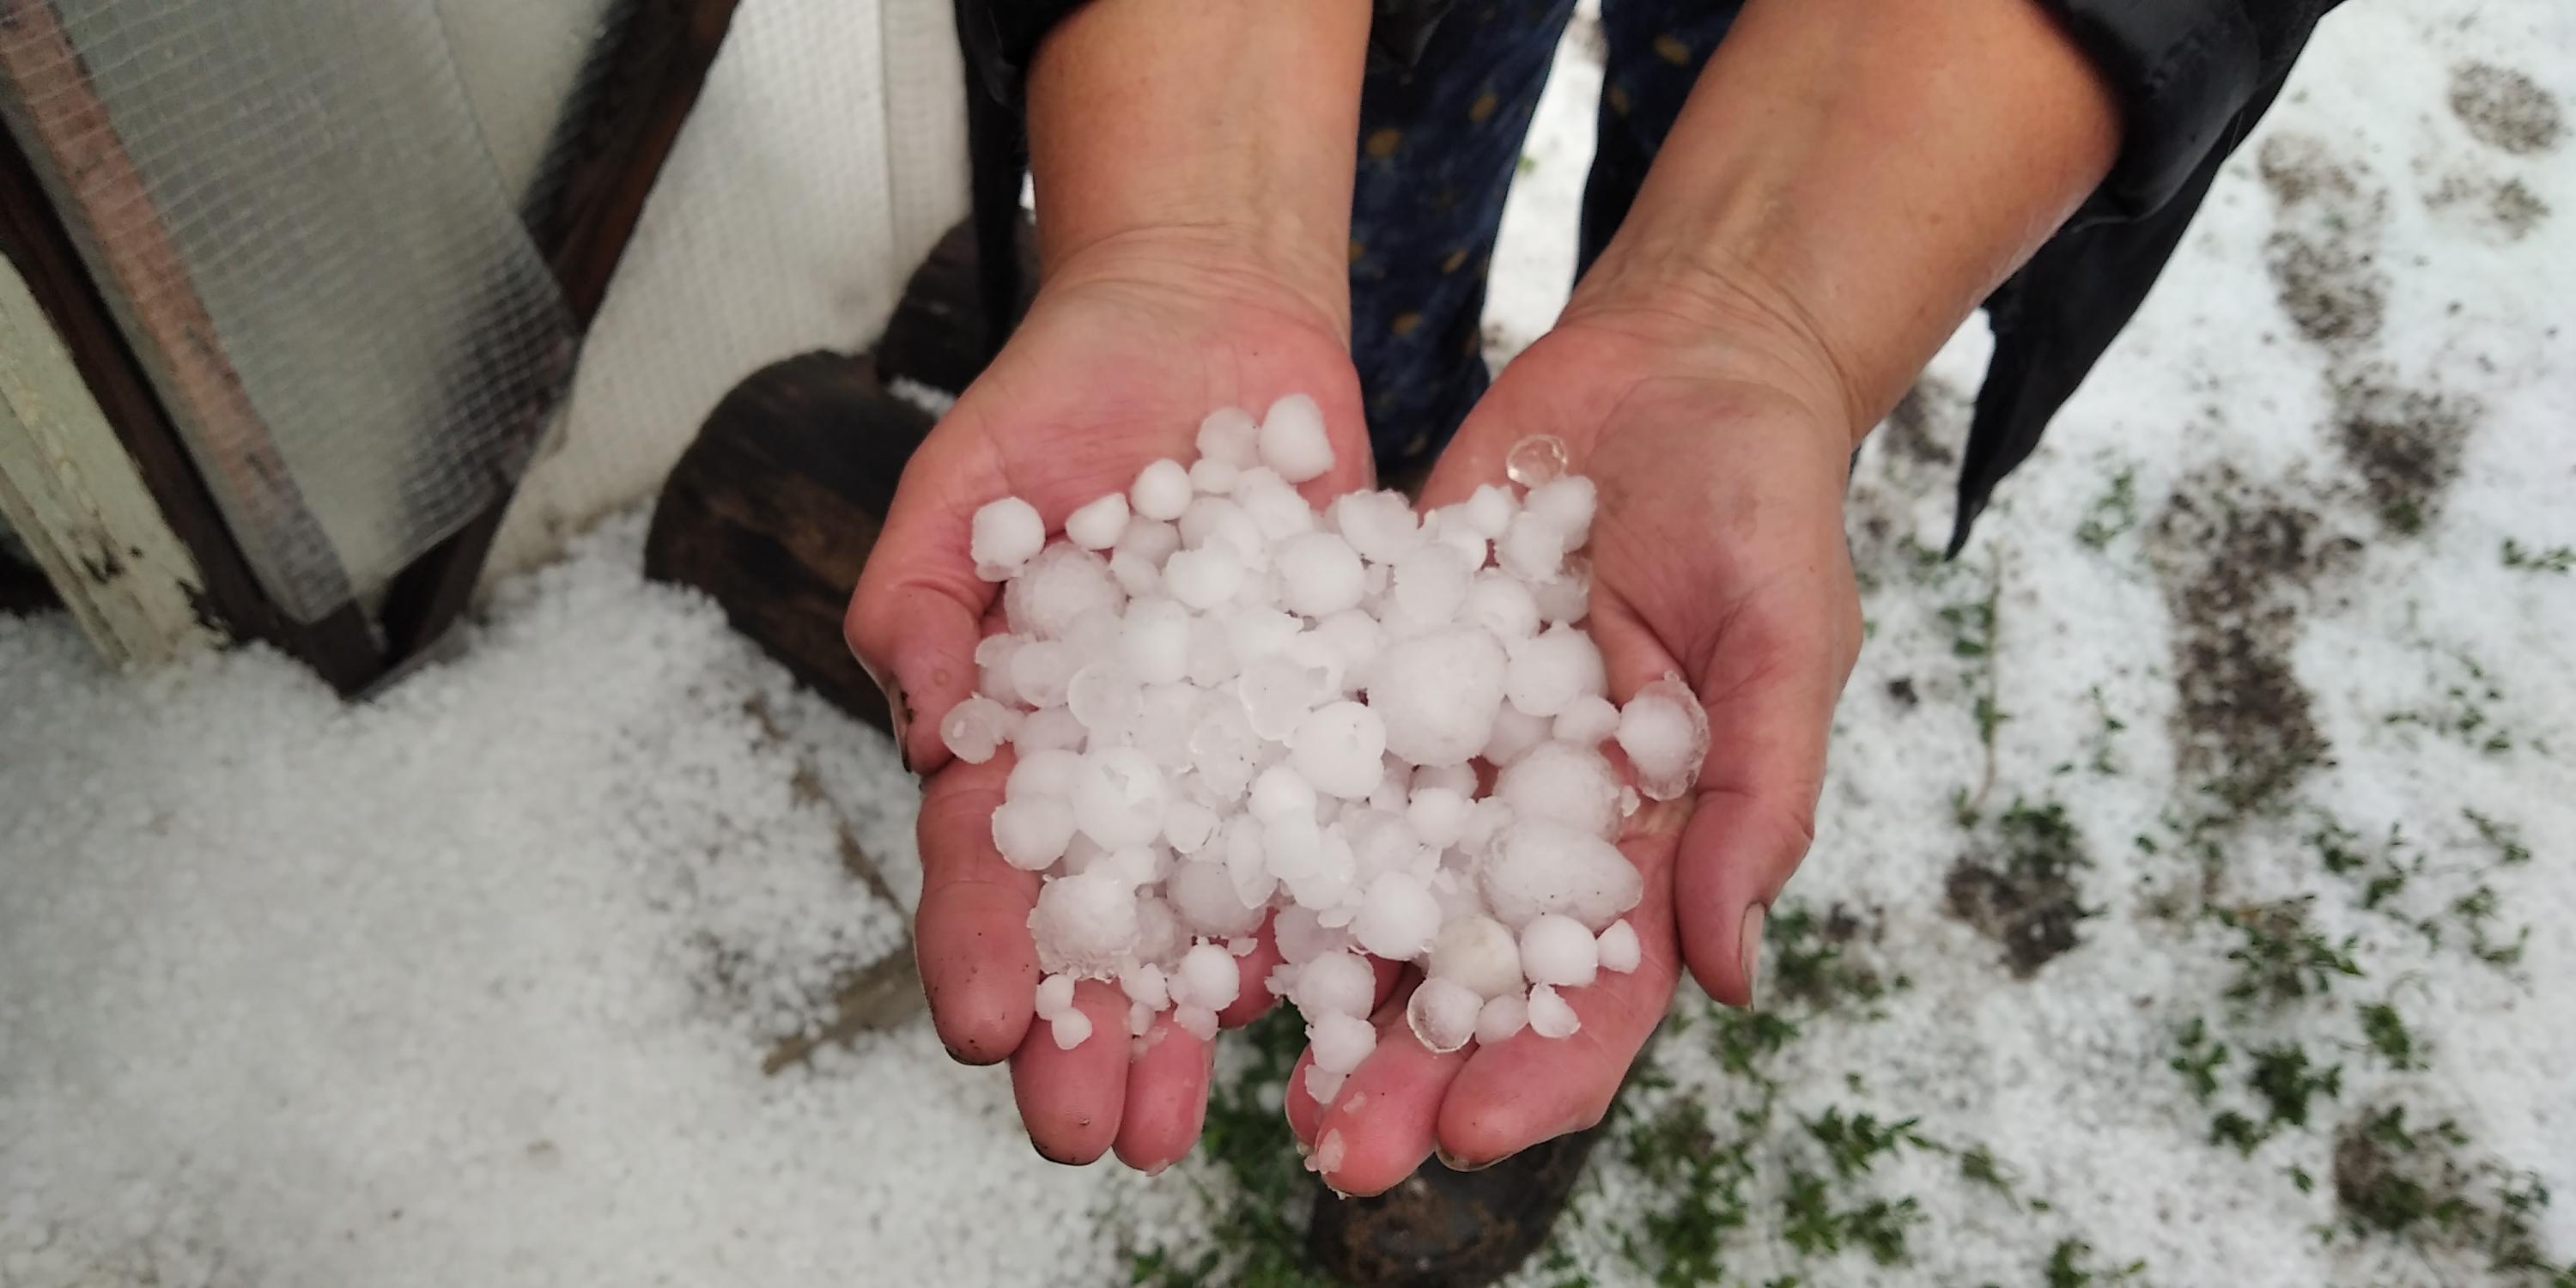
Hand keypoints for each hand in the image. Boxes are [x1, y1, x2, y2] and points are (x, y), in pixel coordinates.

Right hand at [844, 233, 1372, 1170]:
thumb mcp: (968, 477)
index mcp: (1018, 732)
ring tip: (1201, 1118)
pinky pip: (1338, 820)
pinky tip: (1333, 990)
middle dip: (1095, 1030)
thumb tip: (920, 711)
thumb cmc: (1061, 397)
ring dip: (1205, 1017)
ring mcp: (1232, 753)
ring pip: (1219, 907)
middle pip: (1104, 920)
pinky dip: (1334, 906)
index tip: (985, 1026)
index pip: (987, 857)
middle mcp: (1126, 768)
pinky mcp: (1331, 718)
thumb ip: (924, 590)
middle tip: (1100, 1129)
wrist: (1206, 325)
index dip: (979, 942)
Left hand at [1286, 279, 1866, 1192]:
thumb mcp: (1787, 638)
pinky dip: (1263, 830)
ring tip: (1247, 1063)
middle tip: (1334, 1147)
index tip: (1475, 1133)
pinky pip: (1317, 761)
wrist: (1674, 362)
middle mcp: (1537, 818)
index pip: (1599, 988)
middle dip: (1406, 1064)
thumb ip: (1758, 798)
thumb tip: (1729, 973)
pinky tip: (1196, 892)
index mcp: (1650, 836)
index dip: (1541, 1071)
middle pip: (1466, 967)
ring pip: (1373, 889)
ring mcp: (1452, 751)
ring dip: (1318, 983)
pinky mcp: (1379, 670)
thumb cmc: (1761, 495)